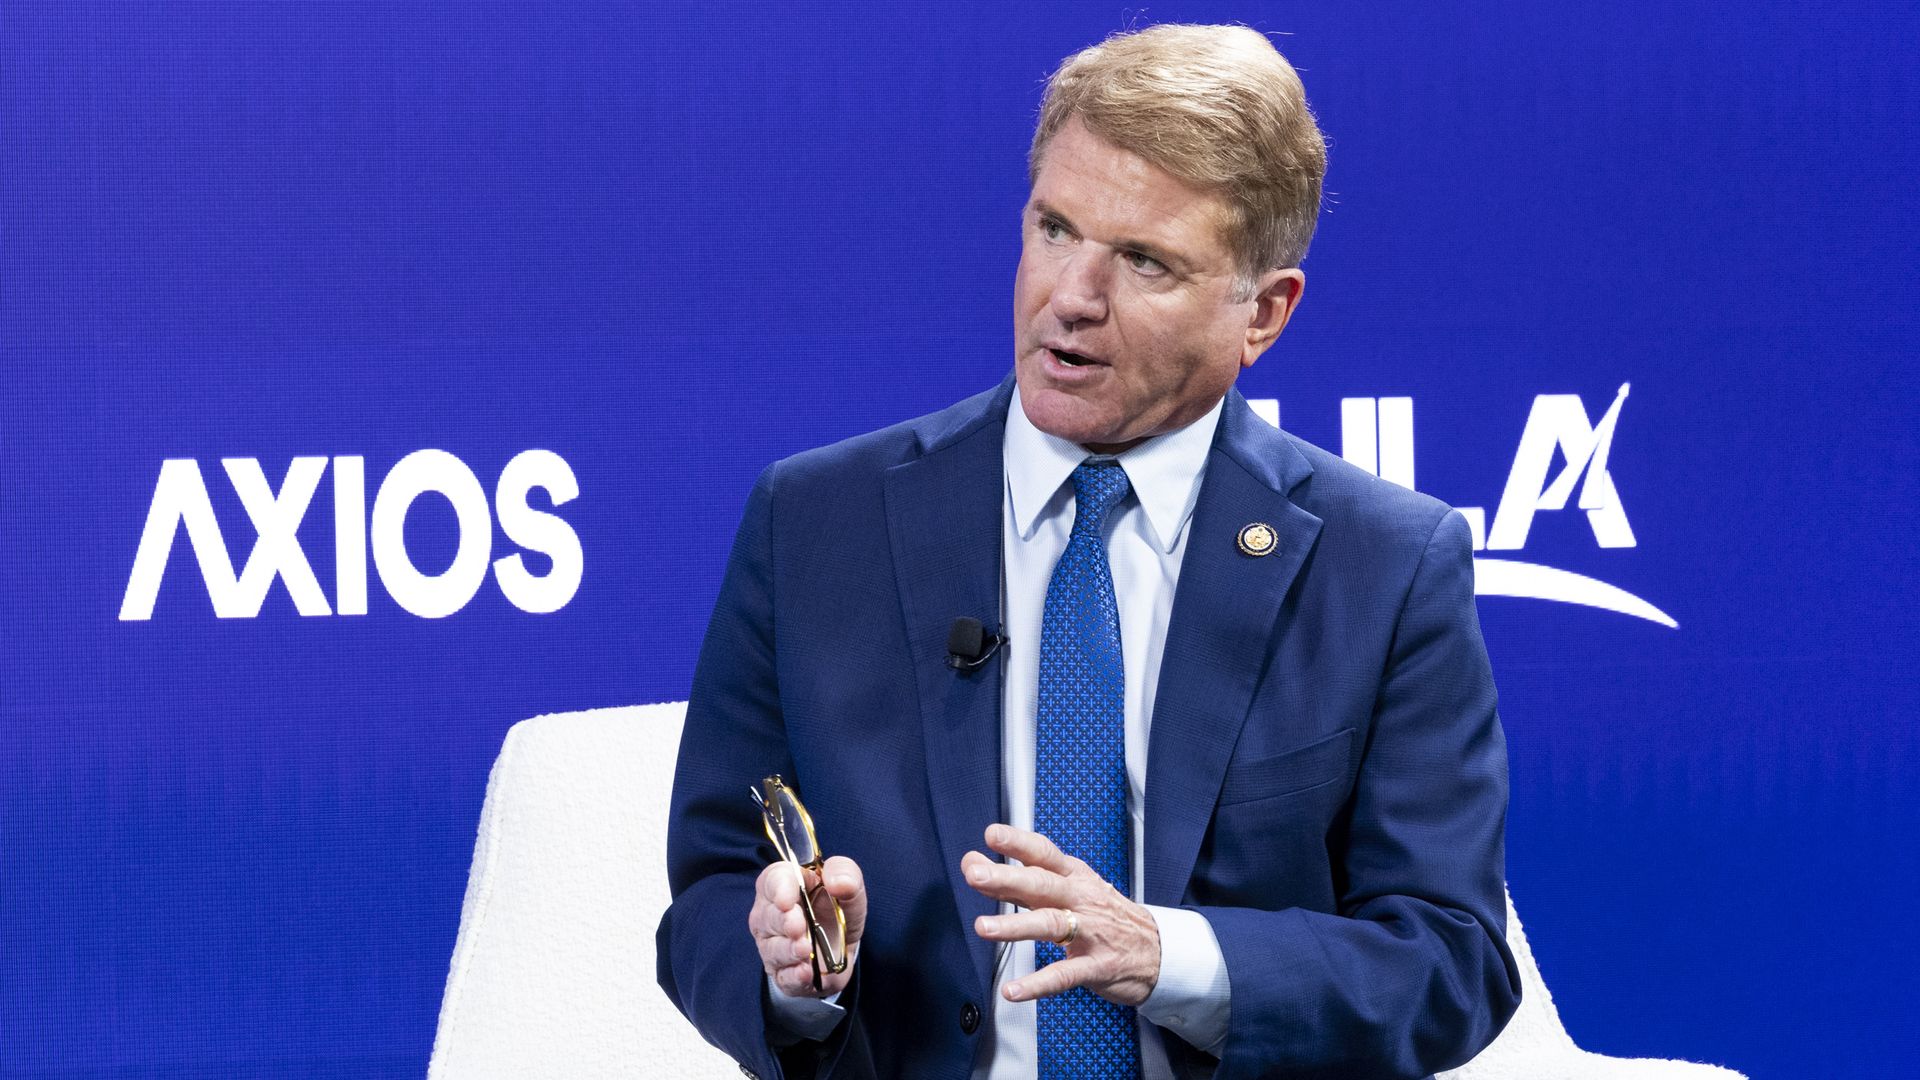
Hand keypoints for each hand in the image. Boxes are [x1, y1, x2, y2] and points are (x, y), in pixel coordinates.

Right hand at [750, 855, 865, 997]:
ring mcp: (772, 946)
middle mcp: (770, 915)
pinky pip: (783, 976)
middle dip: (784, 921)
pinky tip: (806, 973)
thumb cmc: (835, 910)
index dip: (778, 889)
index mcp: (784, 885)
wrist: (841, 948)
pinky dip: (794, 976)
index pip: (772, 880)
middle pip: (768, 916)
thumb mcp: (849, 886)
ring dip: (789, 950)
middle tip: (798, 926)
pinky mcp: (782, 974)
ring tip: (806, 949)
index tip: (787, 899)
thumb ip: (845, 873)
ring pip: (773, 949)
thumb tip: (838, 882)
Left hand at [962, 824, 1159, 1006]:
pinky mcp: (1096, 966)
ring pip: (1049, 924)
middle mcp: (1080, 899)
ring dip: (1014, 925)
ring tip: (983, 927)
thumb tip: (974, 863)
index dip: (1018, 843)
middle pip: (1041, 885)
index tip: (991, 835)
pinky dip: (1037, 984)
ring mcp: (1090, 932)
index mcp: (1074, 877)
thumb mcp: (1070, 889)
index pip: (1044, 853)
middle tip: (975, 874)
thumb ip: (1020, 880)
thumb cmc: (1104, 915)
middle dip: (1006, 878)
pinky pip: (1063, 975)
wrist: (1157, 951)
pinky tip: (1013, 990)